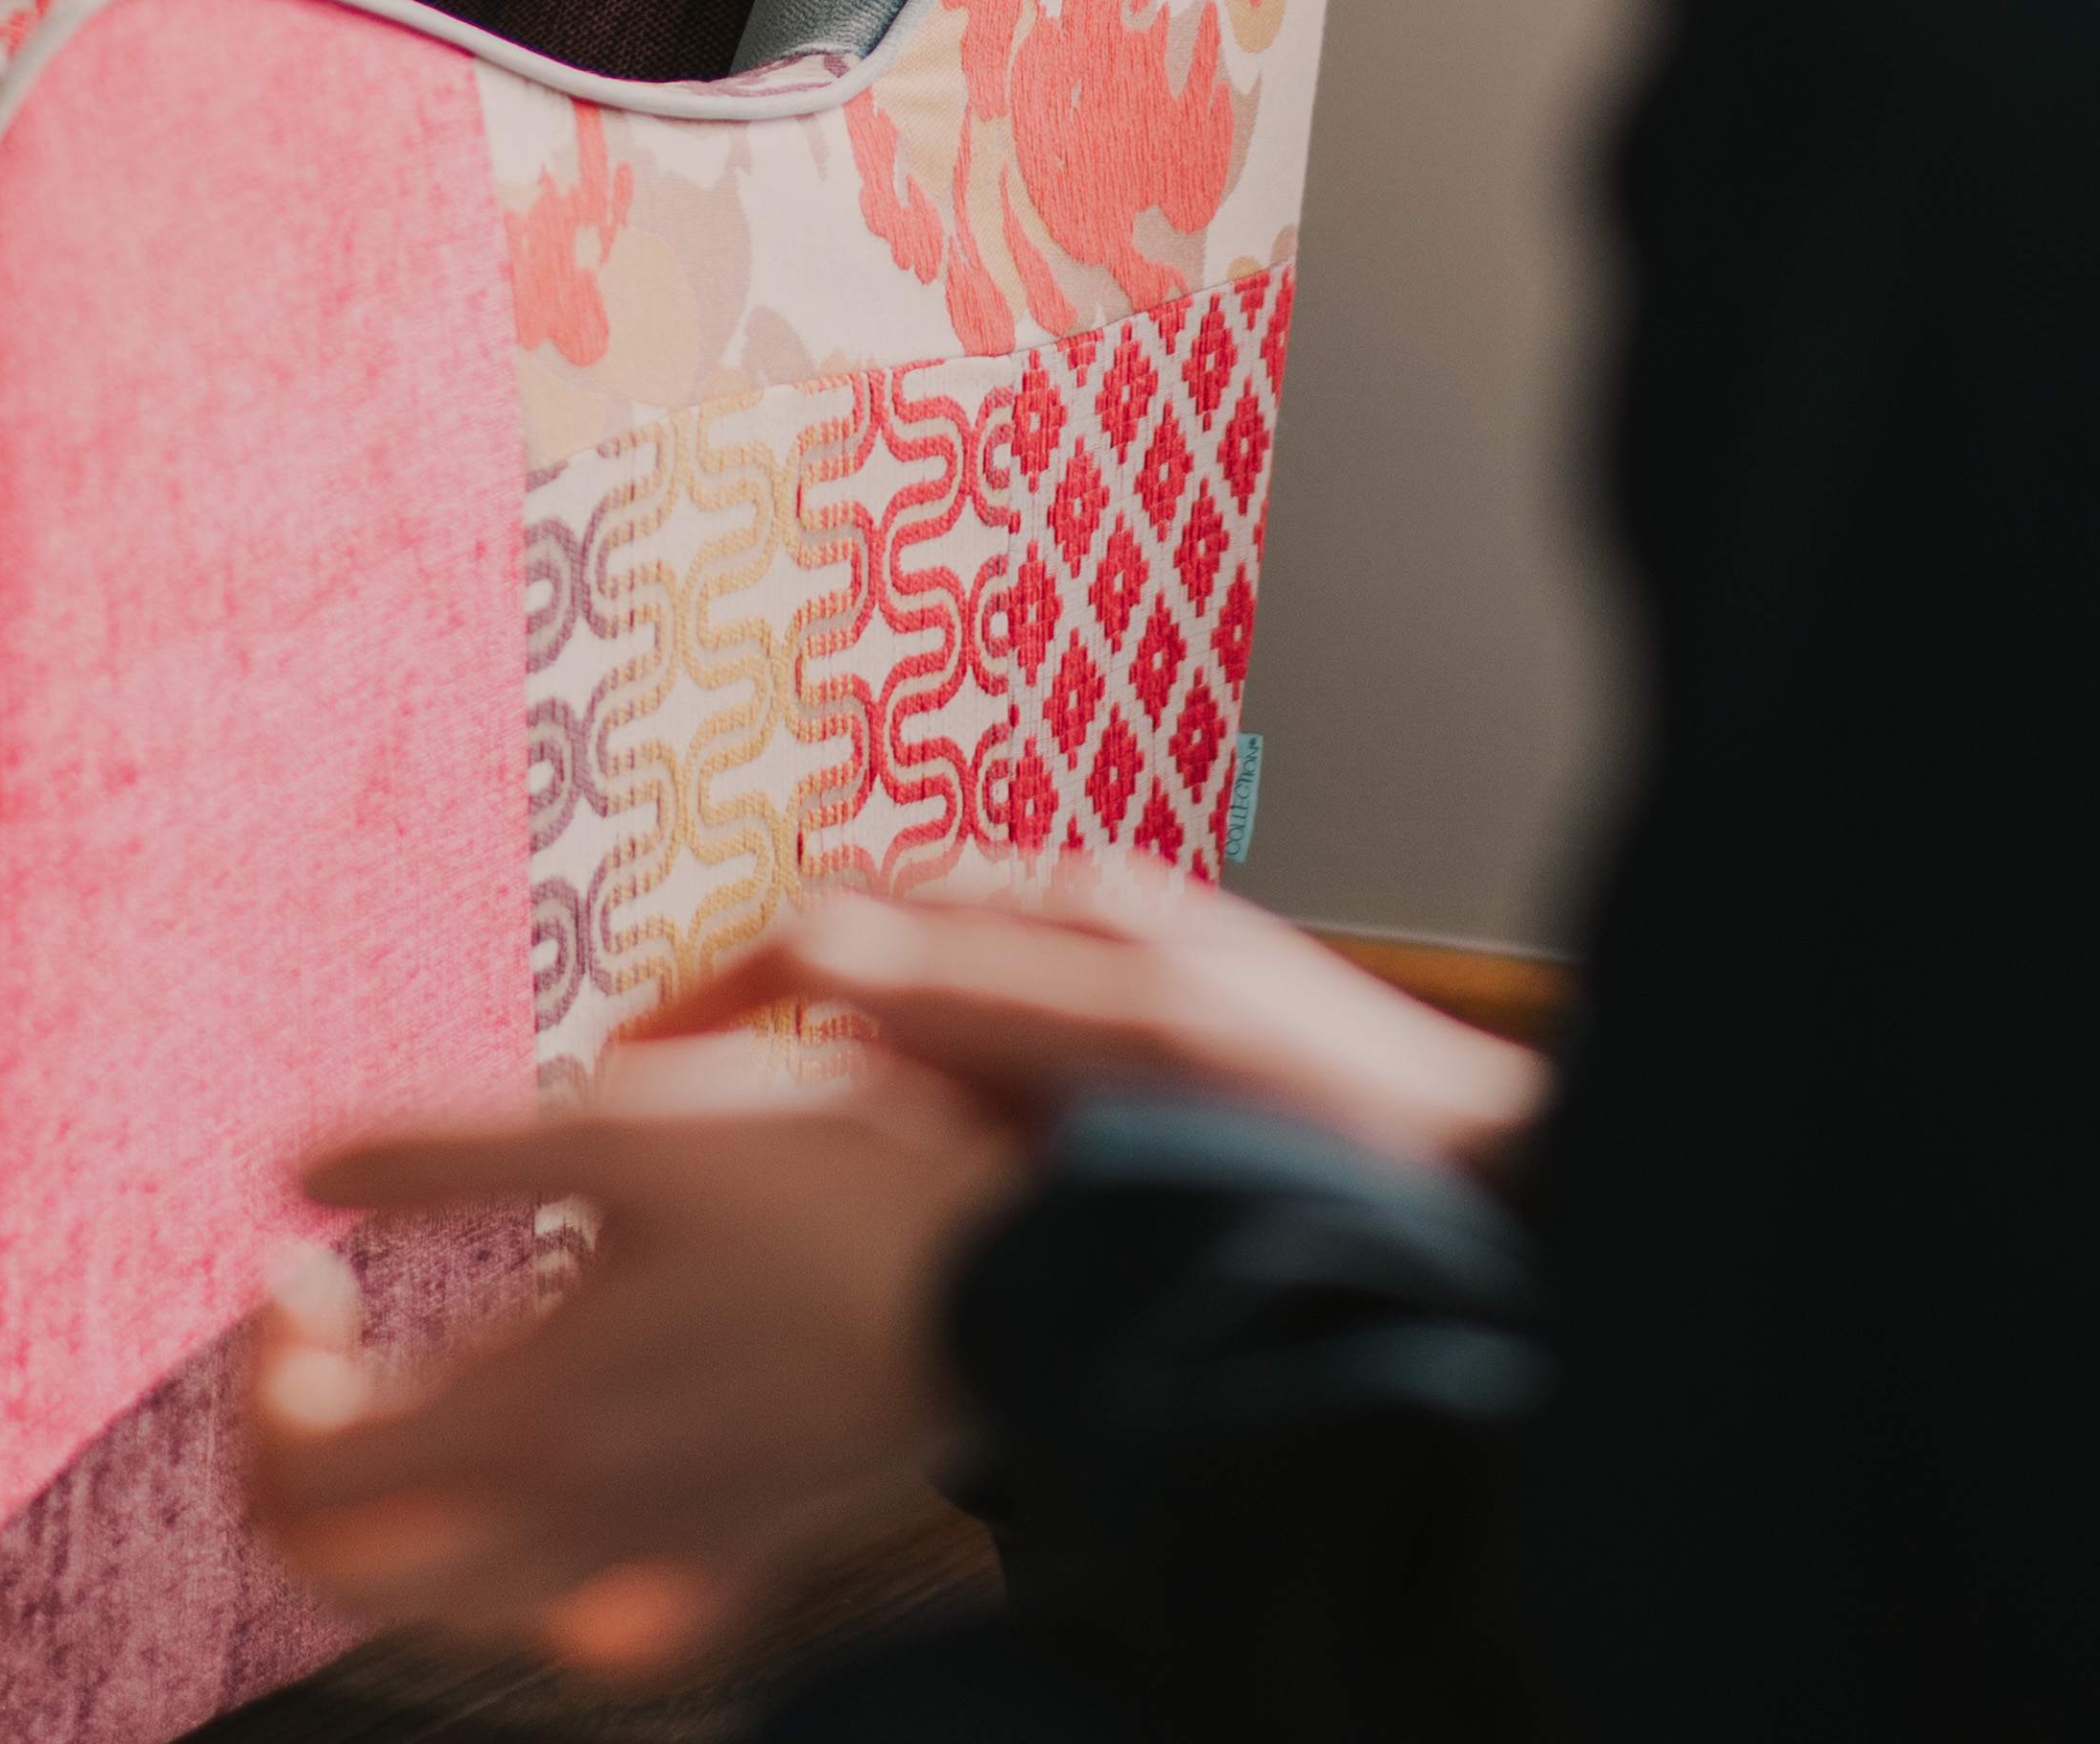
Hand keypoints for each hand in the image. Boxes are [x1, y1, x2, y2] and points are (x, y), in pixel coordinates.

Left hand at [243, 1035, 1015, 1679]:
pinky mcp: (724, 1558)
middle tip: (329, 1336)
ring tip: (417, 1373)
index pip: (301, 1465)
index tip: (312, 1262)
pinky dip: (518, 1569)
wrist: (1024, 1284)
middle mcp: (575, 1522)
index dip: (265, 1366)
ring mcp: (650, 1558)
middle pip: (339, 1572)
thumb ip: (440, 1151)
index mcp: (532, 1418)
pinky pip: (580, 1624)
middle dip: (286, 1457)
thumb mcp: (628, 1127)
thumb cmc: (837, 1187)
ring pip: (441, 1606)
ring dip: (387, 1504)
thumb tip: (287, 1170)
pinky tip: (545, 1473)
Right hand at [639, 861, 1552, 1187]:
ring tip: (732, 1166)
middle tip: (642, 1125)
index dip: (709, 1000)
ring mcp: (1090, 997)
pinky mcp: (1115, 1068)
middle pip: (850, 954)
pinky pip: (957, 1075)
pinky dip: (889, 1119)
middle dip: (737, 1028)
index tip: (622, 1082)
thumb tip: (811, 950)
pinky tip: (876, 1196)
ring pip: (897, 1018)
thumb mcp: (1150, 1035)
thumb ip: (988, 990)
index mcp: (1062, 904)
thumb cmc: (1339, 1111)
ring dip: (809, 1077)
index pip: (827, 921)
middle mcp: (1066, 929)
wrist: (1477, 1184)